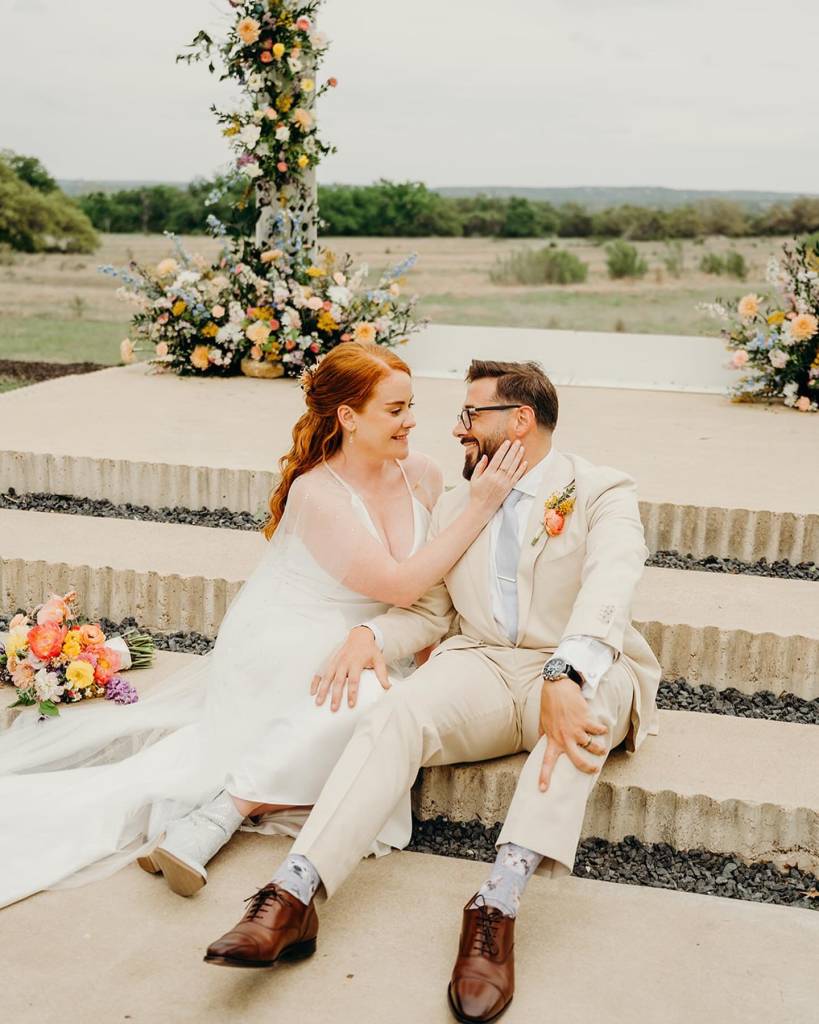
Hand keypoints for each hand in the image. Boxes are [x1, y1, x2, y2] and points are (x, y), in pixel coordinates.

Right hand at [310, 626, 389, 711]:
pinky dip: (316, 681)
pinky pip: (321, 671)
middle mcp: (344, 662)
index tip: (351, 705)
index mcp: (356, 662)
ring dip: (323, 690)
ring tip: (319, 703)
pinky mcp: (329, 661)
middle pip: (338, 681)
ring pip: (327, 677)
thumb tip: (388, 688)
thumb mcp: (379, 659)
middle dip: (336, 695)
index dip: (352, 693)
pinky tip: (312, 692)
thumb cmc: (370, 650)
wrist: (359, 635)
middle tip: (334, 709)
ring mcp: (335, 661)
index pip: (354, 680)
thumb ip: (382, 674)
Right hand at [468, 441, 526, 516]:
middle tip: (517, 442)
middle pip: (507, 462)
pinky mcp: (509, 488)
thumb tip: (485, 456)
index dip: (503, 450)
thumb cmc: (476, 492)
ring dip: (518, 457)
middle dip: (513, 451)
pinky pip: (517, 477)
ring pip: (513, 468)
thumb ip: (480, 467)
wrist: (482, 508)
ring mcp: (504, 484)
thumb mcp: (474, 479)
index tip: (507, 442)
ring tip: (522, 448)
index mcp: (488, 475)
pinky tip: (525, 462)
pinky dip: (521, 469)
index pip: (497, 459)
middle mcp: (497, 479)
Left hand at [537, 677, 607, 791]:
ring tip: (601, 748)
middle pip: (578, 761)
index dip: (544, 776)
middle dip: (588, 768)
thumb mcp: (543, 721)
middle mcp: (564, 737)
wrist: (557, 687)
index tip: (543, 790)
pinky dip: (602, 730)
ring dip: (599, 748)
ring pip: (592, 746)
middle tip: (594, 770)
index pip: (546, 761)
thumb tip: (540, 742)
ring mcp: (576, 729)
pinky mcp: (585, 719)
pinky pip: (599, 730)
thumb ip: (543, 734)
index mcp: (552, 739)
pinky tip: (602, 728)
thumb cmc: (549, 704)